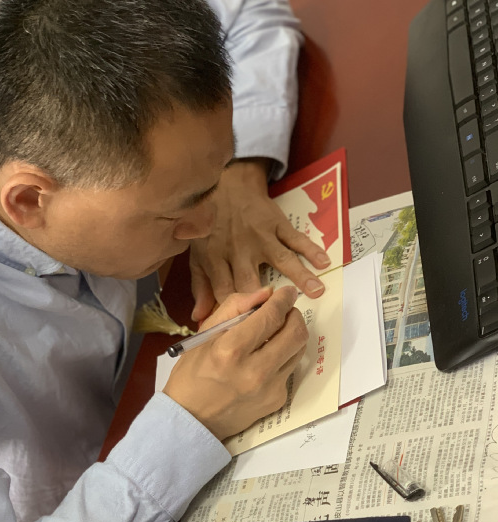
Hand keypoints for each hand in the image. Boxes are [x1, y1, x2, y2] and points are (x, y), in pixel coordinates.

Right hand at [163, 286, 307, 440]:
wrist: (192, 419)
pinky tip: (266, 359)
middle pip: (295, 332)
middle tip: (284, 311)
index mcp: (231, 350)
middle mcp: (255, 370)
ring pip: (299, 350)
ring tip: (276, 333)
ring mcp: (269, 388)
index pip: (271, 316)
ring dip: (292, 335)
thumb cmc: (192, 374)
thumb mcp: (205, 334)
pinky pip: (290, 369)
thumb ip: (234, 307)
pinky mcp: (277, 400)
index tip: (285, 293)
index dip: (283, 299)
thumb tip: (265, 294)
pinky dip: (282, 357)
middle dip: (294, 315)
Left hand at [189, 159, 330, 321]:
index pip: (225, 292)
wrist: (227, 187)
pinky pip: (296, 238)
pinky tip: (324, 262)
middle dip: (262, 302)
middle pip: (251, 280)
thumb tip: (199, 319)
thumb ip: (200, 288)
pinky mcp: (277, 224)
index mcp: (216, 259)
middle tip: (277, 321)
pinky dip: (311, 249)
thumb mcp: (198, 255)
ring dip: (299, 276)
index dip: (234, 314)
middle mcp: (239, 249)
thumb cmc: (211, 228)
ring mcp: (260, 236)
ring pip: (281, 259)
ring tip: (317, 292)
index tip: (244, 334)